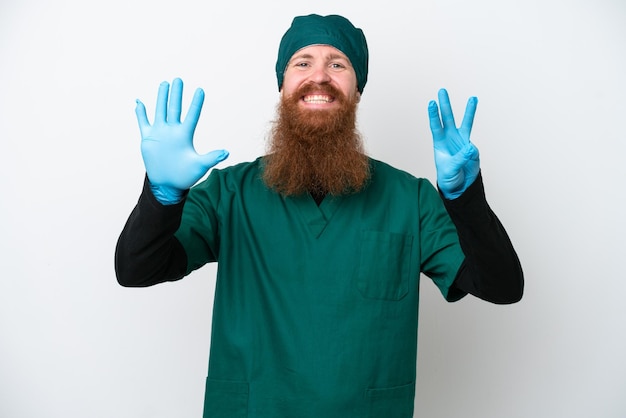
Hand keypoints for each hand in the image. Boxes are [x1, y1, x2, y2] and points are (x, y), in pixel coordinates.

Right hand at [135, 78, 228, 203]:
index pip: (192, 115)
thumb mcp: (200, 166)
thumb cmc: (185, 176)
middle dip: (176, 94)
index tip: (200, 90)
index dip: (196, 103)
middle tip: (178, 79)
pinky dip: (141, 113)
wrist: (168, 184)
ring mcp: (160, 133)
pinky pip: (143, 122)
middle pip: (174, 108)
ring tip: (164, 84)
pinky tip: (139, 102)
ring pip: (160, 110)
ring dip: (161, 97)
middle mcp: (172, 131)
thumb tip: (226, 152)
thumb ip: (211, 158)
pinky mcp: (148, 138)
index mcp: (185, 135)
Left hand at [428, 88, 479, 198]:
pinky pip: (473, 142)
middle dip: (445, 104)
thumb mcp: (450, 169)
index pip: (436, 126)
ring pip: (465, 123)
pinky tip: (470, 143)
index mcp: (439, 143)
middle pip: (447, 118)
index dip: (434, 115)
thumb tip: (470, 147)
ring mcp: (461, 142)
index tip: (432, 103)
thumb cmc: (448, 177)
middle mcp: (450, 139)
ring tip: (473, 98)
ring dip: (468, 111)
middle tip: (442, 90)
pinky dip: (473, 144)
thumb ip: (460, 158)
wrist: (459, 186)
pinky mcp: (471, 148)